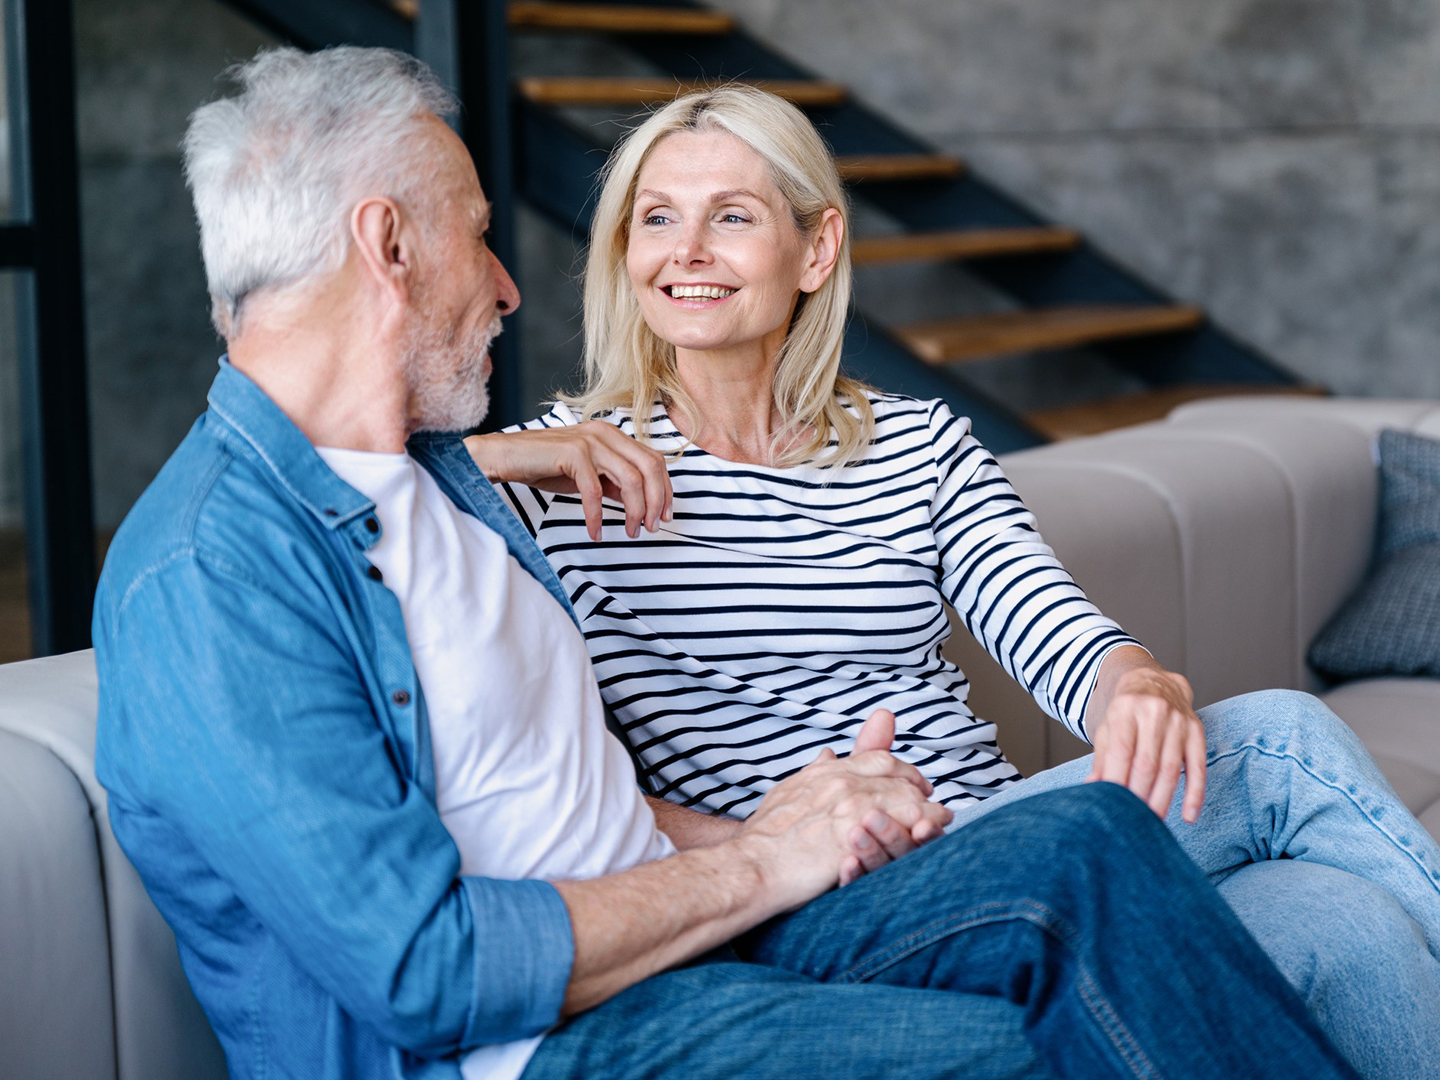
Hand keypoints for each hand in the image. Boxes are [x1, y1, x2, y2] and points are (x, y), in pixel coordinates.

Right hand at [465, 423, 671, 540]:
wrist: (505, 456)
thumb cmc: (545, 465)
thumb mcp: (588, 475)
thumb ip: (614, 483)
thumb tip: (640, 502)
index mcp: (614, 435)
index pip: (654, 460)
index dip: (665, 490)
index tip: (664, 516)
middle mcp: (606, 433)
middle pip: (650, 467)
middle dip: (656, 501)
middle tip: (651, 527)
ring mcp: (590, 441)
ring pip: (630, 479)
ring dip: (634, 510)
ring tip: (629, 532)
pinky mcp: (573, 453)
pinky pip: (595, 491)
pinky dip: (598, 516)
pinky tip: (595, 532)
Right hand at [739, 713, 951, 910]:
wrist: (749, 865)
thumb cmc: (763, 838)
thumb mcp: (787, 792)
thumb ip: (813, 772)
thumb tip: (828, 753)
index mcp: (825, 771)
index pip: (875, 758)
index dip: (900, 767)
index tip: (911, 781)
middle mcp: (839, 781)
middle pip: (894, 773)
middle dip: (918, 785)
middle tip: (931, 801)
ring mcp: (847, 806)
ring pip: (902, 796)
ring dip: (927, 807)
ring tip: (940, 821)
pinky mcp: (853, 835)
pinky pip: (899, 824)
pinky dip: (921, 825)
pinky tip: (930, 834)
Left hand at [1087, 663, 1205, 822]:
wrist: (1154, 682)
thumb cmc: (1126, 711)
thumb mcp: (1108, 726)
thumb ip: (1102, 756)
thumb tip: (1093, 787)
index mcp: (1126, 709)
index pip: (1121, 751)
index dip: (1117, 781)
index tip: (1112, 806)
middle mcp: (1154, 712)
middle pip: (1146, 763)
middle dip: (1138, 795)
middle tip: (1132, 821)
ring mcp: (1179, 721)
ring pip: (1171, 769)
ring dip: (1161, 799)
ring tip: (1153, 822)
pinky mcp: (1197, 731)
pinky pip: (1199, 767)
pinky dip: (1195, 794)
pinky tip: (1188, 816)